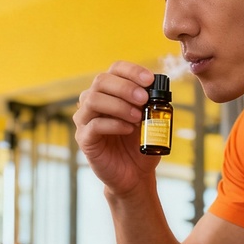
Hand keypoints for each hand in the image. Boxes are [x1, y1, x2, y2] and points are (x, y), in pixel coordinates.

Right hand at [72, 62, 158, 195]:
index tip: (149, 80)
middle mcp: (94, 101)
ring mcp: (85, 120)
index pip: (115, 69)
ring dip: (119, 105)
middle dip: (125, 87)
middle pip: (101, 81)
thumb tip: (159, 88)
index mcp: (111, 92)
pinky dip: (114, 124)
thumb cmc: (142, 144)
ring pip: (93, 100)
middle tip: (144, 99)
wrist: (135, 174)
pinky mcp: (84, 139)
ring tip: (137, 117)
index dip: (131, 71)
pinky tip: (128, 129)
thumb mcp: (152, 120)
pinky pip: (93, 125)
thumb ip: (153, 104)